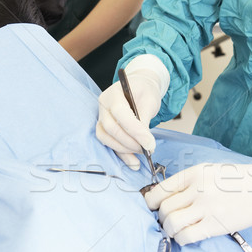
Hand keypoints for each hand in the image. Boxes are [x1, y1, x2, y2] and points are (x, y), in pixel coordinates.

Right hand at [96, 55, 168, 169]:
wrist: (139, 89)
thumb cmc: (144, 92)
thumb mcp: (150, 100)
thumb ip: (144, 119)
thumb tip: (145, 142)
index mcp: (113, 94)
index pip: (120, 113)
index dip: (135, 131)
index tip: (150, 144)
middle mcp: (103, 106)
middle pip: (111, 128)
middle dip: (130, 143)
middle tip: (148, 149)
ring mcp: (101, 118)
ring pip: (106, 139)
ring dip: (125, 150)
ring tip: (143, 154)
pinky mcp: (104, 129)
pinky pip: (109, 144)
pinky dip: (122, 155)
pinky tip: (134, 162)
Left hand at [144, 155, 251, 244]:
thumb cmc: (241, 180)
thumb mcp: (212, 171)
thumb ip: (191, 182)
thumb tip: (167, 198)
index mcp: (195, 173)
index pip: (161, 189)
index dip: (151, 201)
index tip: (152, 207)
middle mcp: (198, 189)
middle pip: (163, 208)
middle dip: (160, 217)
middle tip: (167, 221)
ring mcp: (207, 207)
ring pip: (171, 223)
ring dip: (169, 229)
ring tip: (177, 229)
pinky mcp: (216, 225)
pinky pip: (186, 236)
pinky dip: (181, 239)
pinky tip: (187, 237)